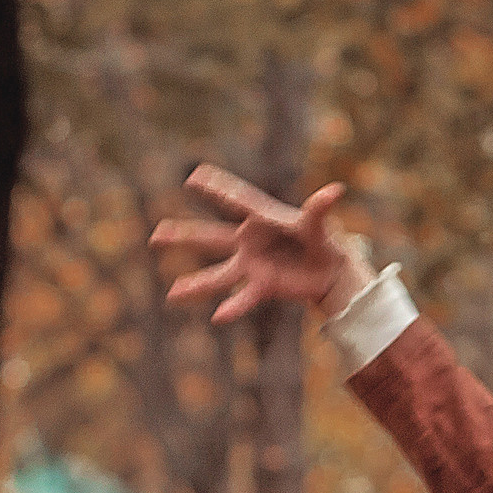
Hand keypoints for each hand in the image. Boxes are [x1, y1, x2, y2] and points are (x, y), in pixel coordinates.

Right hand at [149, 163, 364, 323]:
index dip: (217, 188)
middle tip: (155, 235)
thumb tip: (336, 190)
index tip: (194, 175)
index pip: (237, 201)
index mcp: (260, 218)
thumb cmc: (320, 239)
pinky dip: (233, 307)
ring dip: (196, 285)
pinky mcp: (262, 285)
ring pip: (218, 275)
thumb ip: (321, 209)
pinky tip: (218, 317)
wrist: (329, 269)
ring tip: (172, 294)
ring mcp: (251, 264)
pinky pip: (244, 297)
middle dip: (184, 236)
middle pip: (211, 238)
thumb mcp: (320, 225)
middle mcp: (248, 241)